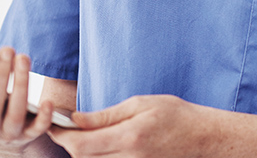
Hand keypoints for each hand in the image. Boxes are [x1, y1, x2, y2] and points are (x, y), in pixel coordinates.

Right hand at [0, 47, 55, 155]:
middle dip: (0, 75)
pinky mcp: (30, 135)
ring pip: (15, 113)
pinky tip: (48, 100)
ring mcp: (9, 133)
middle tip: (8, 49)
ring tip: (24, 58)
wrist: (4, 138)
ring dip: (21, 85)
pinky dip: (44, 117)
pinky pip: (38, 129)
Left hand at [48, 94, 218, 157]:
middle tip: (67, 125)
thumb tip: (76, 119)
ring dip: (82, 150)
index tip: (54, 122)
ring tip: (85, 133)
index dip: (61, 135)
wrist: (203, 138)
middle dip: (69, 142)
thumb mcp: (141, 104)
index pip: (81, 145)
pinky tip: (101, 144)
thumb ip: (106, 115)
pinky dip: (97, 157)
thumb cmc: (175, 115)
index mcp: (129, 138)